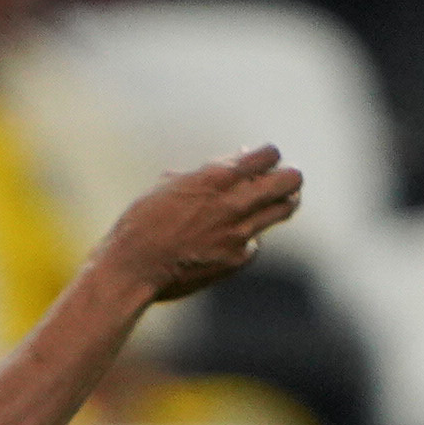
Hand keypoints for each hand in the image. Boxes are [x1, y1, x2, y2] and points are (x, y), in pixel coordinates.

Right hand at [93, 148, 303, 305]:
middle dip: (289, 177)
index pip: (267, 156)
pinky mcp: (237, 259)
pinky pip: (254, 243)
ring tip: (280, 201)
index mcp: (216, 177)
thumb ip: (205, 174)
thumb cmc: (142, 222)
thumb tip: (233, 163)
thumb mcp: (170, 184)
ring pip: (282, 211)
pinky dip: (248, 239)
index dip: (269, 156)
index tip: (263, 161)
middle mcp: (234, 204)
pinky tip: (232, 239)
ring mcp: (239, 234)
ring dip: (283, 203)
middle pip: (288, 182)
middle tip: (288, 179)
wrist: (134, 268)